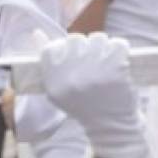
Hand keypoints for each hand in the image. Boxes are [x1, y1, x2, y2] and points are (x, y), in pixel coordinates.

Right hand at [40, 34, 146, 157]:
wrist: (111, 126)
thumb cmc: (82, 104)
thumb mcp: (56, 89)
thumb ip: (47, 62)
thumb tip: (37, 31)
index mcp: (55, 80)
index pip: (51, 48)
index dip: (63, 50)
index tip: (72, 60)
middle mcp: (72, 75)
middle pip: (75, 39)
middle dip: (84, 47)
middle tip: (91, 62)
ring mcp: (95, 70)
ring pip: (98, 38)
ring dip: (103, 47)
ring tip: (105, 62)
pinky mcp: (117, 68)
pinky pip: (118, 43)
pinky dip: (120, 49)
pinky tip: (119, 62)